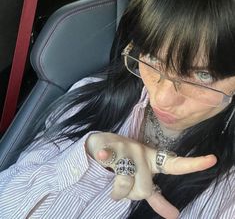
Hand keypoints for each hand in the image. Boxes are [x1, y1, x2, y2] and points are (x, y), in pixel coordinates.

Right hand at [86, 132, 216, 218]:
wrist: (101, 143)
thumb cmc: (125, 162)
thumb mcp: (142, 178)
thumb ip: (156, 197)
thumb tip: (174, 216)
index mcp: (153, 160)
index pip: (175, 164)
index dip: (193, 164)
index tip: (212, 160)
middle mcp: (142, 152)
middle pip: (144, 189)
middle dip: (132, 196)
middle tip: (125, 189)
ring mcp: (126, 149)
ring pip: (125, 184)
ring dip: (117, 192)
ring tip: (114, 185)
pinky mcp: (110, 146)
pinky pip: (109, 157)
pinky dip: (106, 157)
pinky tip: (103, 155)